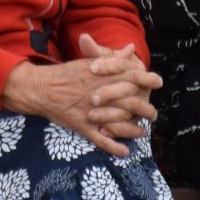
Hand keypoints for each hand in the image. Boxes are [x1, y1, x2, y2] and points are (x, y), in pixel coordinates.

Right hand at [3, 49, 161, 158]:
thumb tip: (129, 48)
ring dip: (133, 130)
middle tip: (153, 114)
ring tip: (143, 131)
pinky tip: (125, 151)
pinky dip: (113, 146)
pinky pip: (100, 138)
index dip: (147, 79)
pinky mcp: (82, 124)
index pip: (130, 76)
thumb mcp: (88, 62)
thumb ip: (111, 57)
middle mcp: (99, 93)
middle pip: (129, 102)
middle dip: (145, 109)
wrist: (40, 88)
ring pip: (118, 122)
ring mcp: (91, 111)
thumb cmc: (65, 74)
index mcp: (101, 76)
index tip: (159, 82)